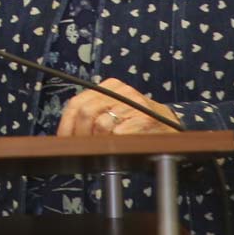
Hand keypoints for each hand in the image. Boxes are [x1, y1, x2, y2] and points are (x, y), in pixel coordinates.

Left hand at [56, 78, 181, 137]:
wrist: (170, 124)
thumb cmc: (135, 121)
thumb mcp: (113, 110)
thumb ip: (92, 115)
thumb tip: (65, 133)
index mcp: (108, 86)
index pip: (76, 102)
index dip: (66, 124)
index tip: (63, 139)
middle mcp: (120, 90)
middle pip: (85, 112)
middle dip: (79, 135)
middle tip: (82, 148)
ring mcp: (133, 103)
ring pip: (100, 124)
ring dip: (97, 141)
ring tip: (102, 147)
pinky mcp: (145, 118)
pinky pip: (119, 133)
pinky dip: (114, 143)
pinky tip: (117, 147)